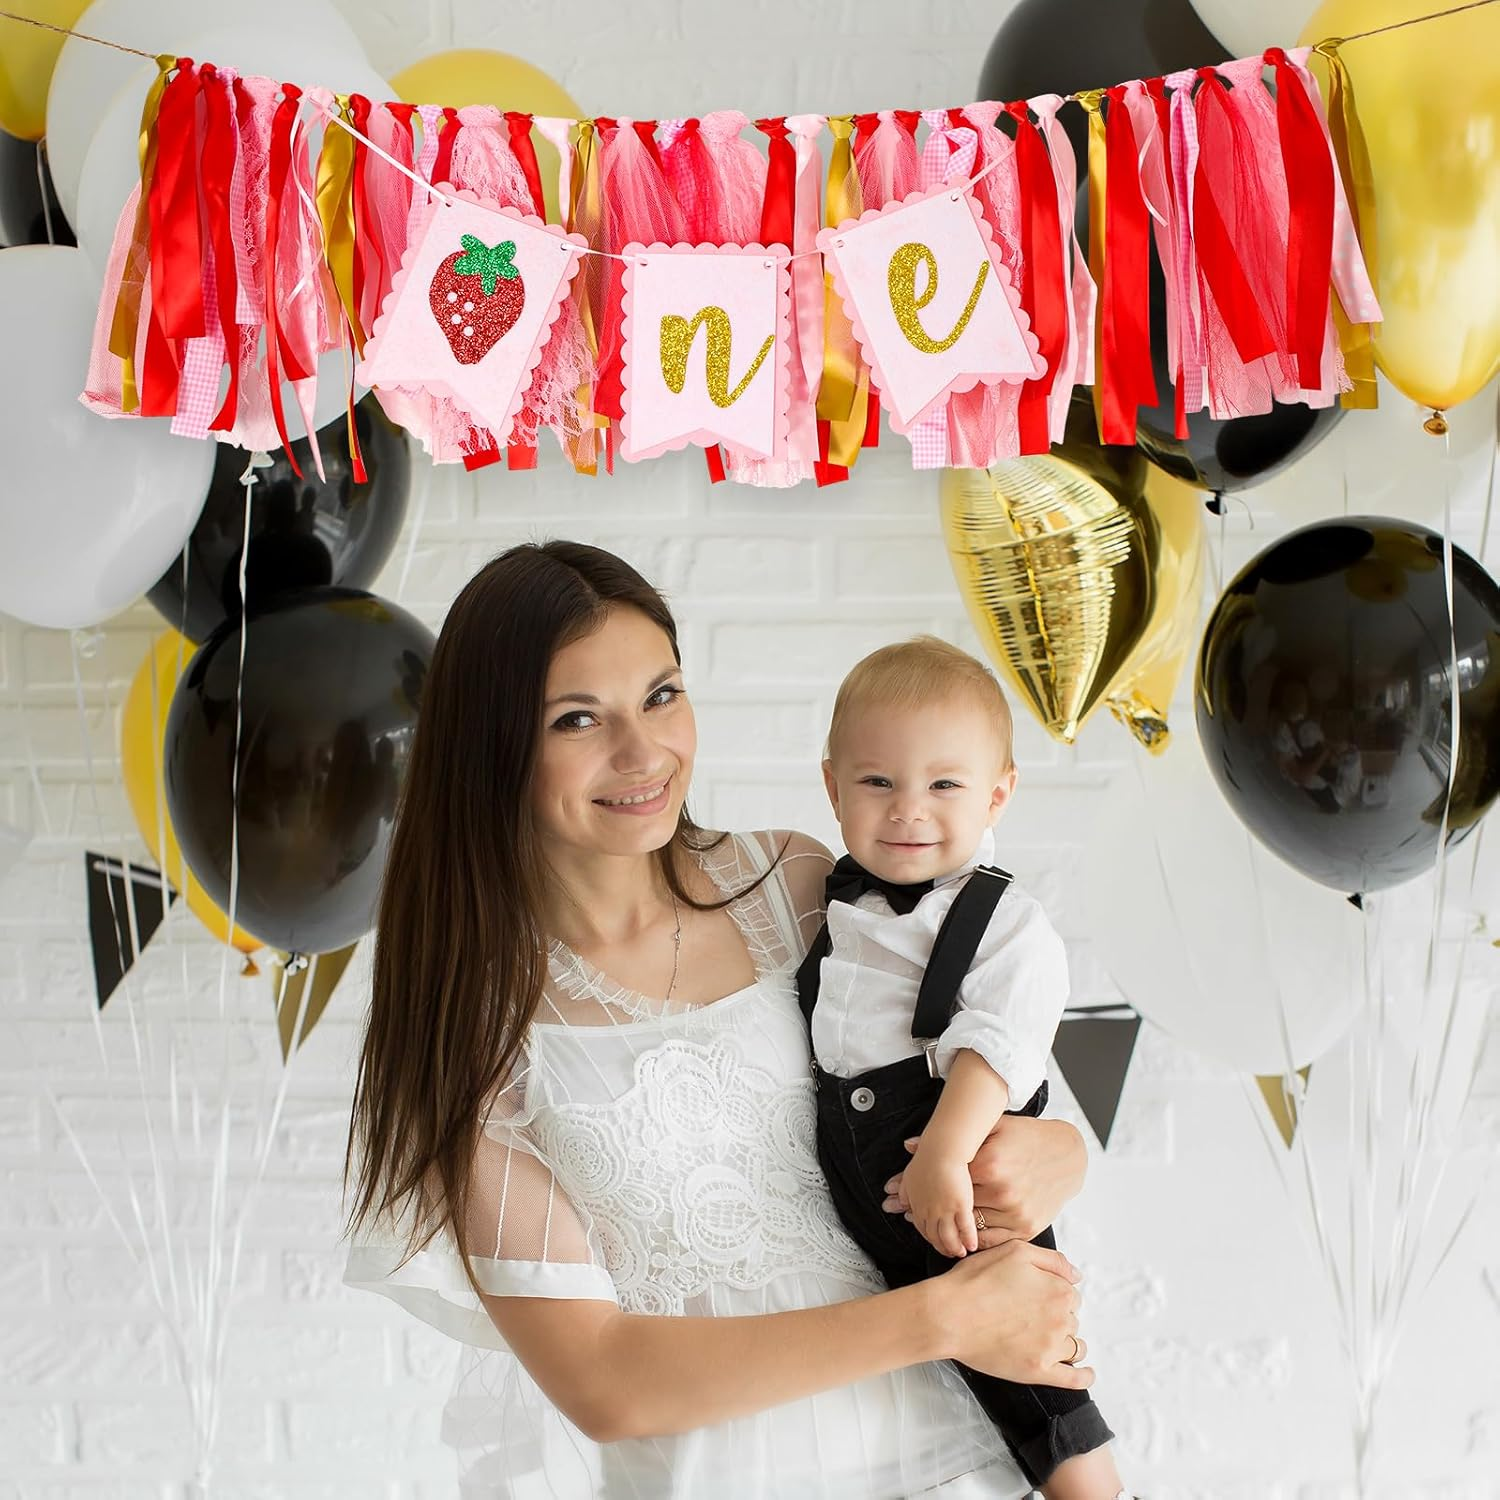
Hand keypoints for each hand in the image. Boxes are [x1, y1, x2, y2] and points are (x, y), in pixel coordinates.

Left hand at [883, 1114, 1087, 1245]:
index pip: (945, 1180)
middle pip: (953, 1206)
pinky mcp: (1026, 1229)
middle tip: (904, 1212)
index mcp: (990, 1163)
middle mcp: (1002, 1190)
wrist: (1067, 1155)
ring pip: (969, 1226)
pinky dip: (973, 1239)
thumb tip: (908, 1146)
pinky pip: (991, 1241)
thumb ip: (951, 1138)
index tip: (899, 1193)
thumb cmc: (1026, 1138)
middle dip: (929, 1208)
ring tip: (928, 1224)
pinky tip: (960, 1233)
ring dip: (948, 1226)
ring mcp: (1015, 1213)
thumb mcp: (991, 1128)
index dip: (922, 1187)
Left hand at [901, 1138, 978, 1258]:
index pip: (922, 1226)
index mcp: (918, 1204)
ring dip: (954, 1247)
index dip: (929, 1236)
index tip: (935, 1241)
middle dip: (942, 1247)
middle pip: (935, 1236)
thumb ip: (903, 1186)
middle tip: (949, 1253)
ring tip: (961, 1252)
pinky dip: (968, 1239)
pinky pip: (965, 1228)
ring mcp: (945, 1210)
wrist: (941, 1150)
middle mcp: (930, 1211)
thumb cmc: (927, 1157)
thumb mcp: (909, 1174)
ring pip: (949, 1236)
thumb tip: (889, 1190)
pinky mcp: (960, 1206)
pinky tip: (972, 1246)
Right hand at [932, 1240, 1092, 1388]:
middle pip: (1071, 1319)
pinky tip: (1086, 1373)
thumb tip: (1076, 1275)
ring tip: (1044, 1337)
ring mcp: (1051, 1349)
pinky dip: (1084, 1376)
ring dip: (1065, 1340)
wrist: (950, 1315)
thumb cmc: (976, 1280)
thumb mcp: (1015, 1251)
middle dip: (1056, 1316)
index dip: (1053, 1292)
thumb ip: (1052, 1260)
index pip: (1070, 1293)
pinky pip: (1073, 1379)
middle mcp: (1060, 1320)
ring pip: (1074, 1345)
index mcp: (1058, 1290)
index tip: (1035, 1295)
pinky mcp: (1038, 1372)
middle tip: (1029, 1313)